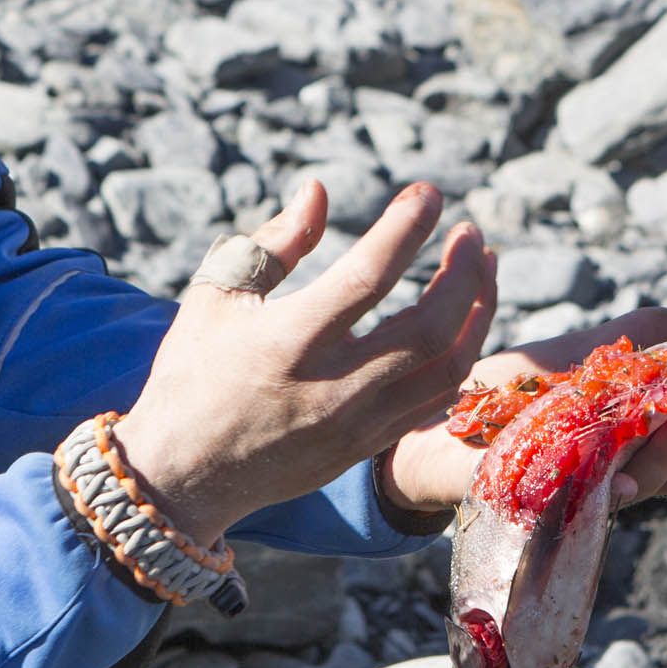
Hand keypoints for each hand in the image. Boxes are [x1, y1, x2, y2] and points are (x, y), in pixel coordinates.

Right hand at [112, 180, 494, 541]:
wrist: (183, 477)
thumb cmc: (193, 374)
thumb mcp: (216, 296)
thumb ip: (274, 242)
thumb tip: (320, 190)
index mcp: (289, 341)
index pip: (368, 275)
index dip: (406, 227)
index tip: (427, 192)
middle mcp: (332, 386)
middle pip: (430, 327)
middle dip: (463, 273)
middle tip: (471, 232)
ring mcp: (356, 424)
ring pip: (447, 368)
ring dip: (478, 313)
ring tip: (483, 269)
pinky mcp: (367, 448)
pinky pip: (436, 403)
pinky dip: (460, 357)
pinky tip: (462, 324)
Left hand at [379, 306, 666, 512]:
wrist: (422, 425)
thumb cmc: (504, 400)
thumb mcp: (577, 359)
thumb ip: (631, 342)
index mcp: (639, 443)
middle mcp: (623, 474)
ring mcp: (586, 490)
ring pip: (653, 479)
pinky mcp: (542, 495)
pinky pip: (591, 489)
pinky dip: (623, 467)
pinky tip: (648, 444)